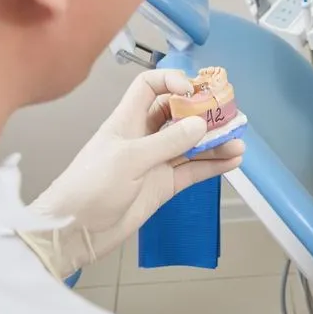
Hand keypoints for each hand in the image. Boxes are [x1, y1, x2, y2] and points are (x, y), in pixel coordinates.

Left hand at [18, 69, 244, 278]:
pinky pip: (193, 170)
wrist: (75, 231)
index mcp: (127, 120)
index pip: (150, 87)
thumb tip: (200, 125)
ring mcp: (155, 162)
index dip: (172, 82)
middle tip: (228, 114)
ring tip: (238, 141)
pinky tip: (232, 162)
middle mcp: (143, 137)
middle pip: (178, 114)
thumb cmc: (88, 188)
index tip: (193, 91)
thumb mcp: (128, 159)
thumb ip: (167, 141)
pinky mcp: (163, 185)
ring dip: (214, 141)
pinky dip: (213, 166)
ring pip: (190, 144)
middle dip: (203, 112)